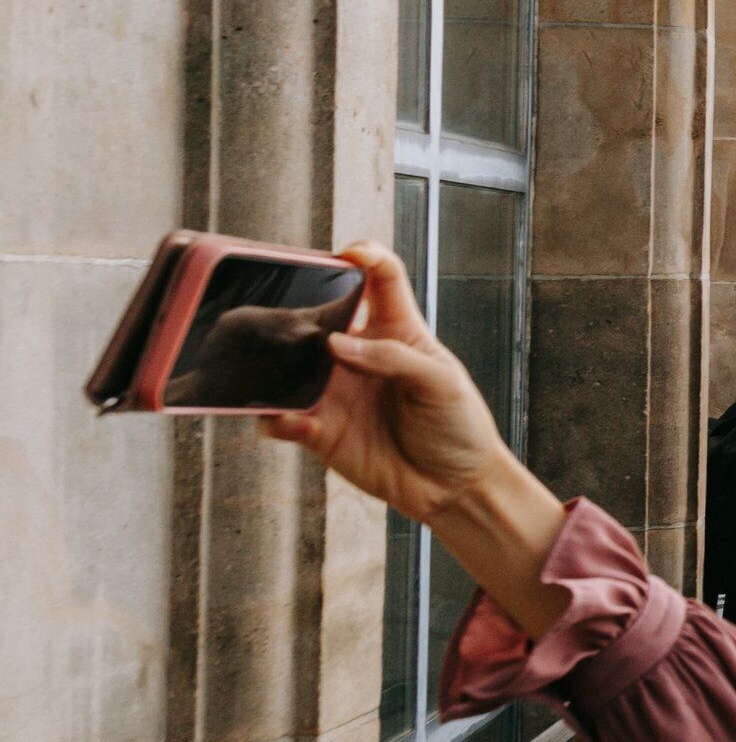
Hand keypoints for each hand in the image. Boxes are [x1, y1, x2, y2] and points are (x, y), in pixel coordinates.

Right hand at [263, 245, 567, 637]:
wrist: (454, 487)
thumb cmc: (458, 425)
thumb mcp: (442, 383)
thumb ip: (394, 357)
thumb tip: (337, 345)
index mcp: (397, 330)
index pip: (380, 279)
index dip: (364, 256)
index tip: (346, 254)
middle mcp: (358, 354)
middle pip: (318, 316)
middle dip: (297, 308)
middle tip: (284, 315)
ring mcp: (334, 390)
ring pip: (288, 365)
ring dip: (274, 362)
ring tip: (271, 365)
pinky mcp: (318, 429)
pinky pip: (282, 417)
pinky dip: (274, 416)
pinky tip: (282, 419)